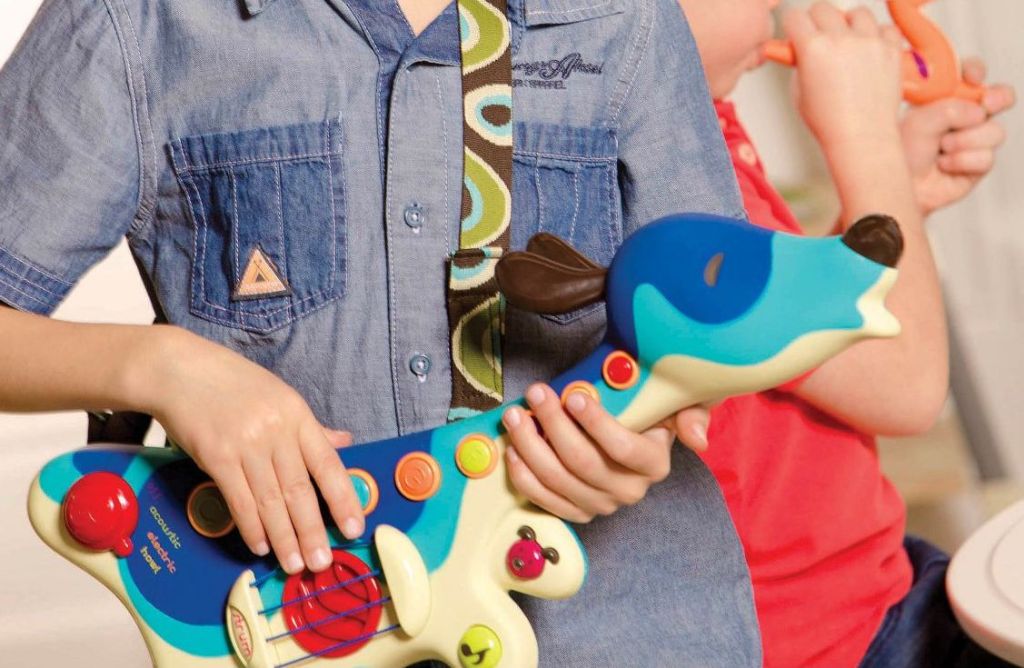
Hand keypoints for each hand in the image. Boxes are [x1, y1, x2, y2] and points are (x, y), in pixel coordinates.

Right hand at [142, 327, 364, 573]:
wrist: (179, 370)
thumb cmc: (233, 384)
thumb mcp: (280, 397)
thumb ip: (310, 427)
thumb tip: (344, 443)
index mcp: (298, 416)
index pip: (328, 464)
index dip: (343, 500)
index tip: (354, 528)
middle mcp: (276, 431)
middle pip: (300, 490)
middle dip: (313, 531)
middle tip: (322, 562)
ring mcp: (246, 444)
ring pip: (271, 501)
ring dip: (283, 538)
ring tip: (294, 564)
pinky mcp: (216, 456)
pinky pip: (239, 499)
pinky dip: (251, 527)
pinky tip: (259, 545)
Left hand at [500, 384, 708, 521]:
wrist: (636, 436)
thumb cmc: (655, 414)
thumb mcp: (684, 405)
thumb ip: (693, 415)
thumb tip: (697, 440)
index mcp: (654, 464)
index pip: (623, 448)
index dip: (597, 424)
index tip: (574, 397)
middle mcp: (629, 490)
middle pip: (583, 462)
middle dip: (553, 425)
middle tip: (536, 394)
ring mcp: (600, 504)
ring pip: (558, 479)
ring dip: (530, 446)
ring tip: (516, 416)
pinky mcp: (576, 511)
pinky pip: (545, 499)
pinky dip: (524, 476)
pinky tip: (512, 449)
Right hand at [784, 2, 903, 150]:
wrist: (861, 138)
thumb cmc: (830, 123)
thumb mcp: (798, 92)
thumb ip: (799, 63)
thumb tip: (801, 49)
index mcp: (813, 48)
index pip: (795, 16)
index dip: (792, 27)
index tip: (795, 33)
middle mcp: (842, 40)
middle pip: (823, 8)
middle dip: (816, 21)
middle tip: (818, 38)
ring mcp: (869, 42)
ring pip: (857, 12)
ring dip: (848, 24)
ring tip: (847, 43)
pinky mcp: (891, 50)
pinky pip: (886, 28)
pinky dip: (877, 35)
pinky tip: (870, 50)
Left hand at [901, 58, 1014, 215]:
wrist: (897, 186)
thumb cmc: (901, 152)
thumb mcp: (918, 122)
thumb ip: (948, 109)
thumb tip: (978, 112)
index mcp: (947, 98)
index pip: (971, 74)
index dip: (976, 71)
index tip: (971, 77)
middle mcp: (965, 116)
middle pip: (1000, 97)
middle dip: (998, 98)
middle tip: (987, 104)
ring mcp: (975, 139)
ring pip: (994, 131)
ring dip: (965, 140)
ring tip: (941, 148)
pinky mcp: (979, 164)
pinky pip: (986, 157)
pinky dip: (963, 161)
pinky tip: (944, 165)